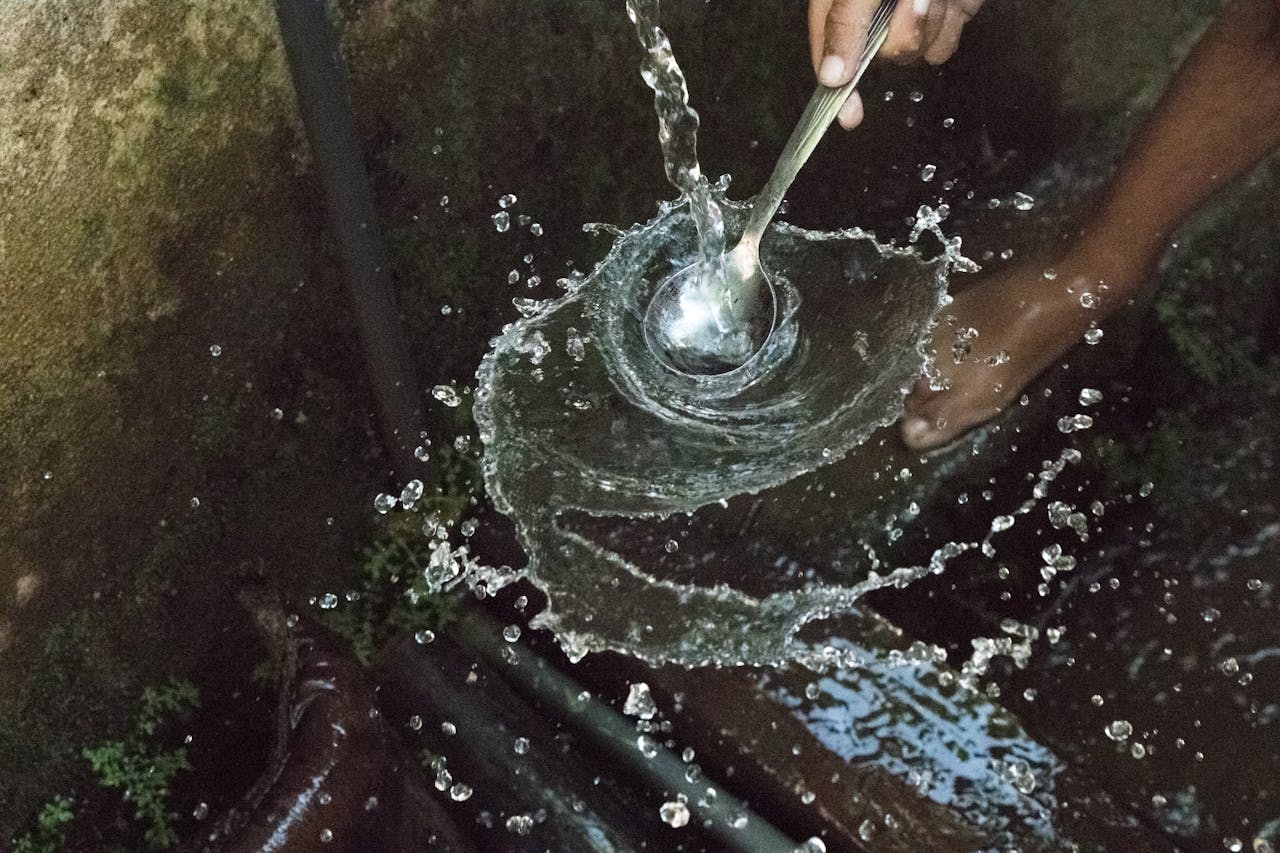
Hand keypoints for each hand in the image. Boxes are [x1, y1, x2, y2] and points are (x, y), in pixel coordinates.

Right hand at [809, 0, 984, 128]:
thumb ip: (846, 23)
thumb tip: (831, 75)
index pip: (830, 44)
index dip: (835, 82)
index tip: (847, 114)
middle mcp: (876, 7)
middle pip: (878, 55)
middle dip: (900, 33)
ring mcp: (913, 12)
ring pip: (914, 54)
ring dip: (929, 26)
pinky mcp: (947, 14)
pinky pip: (943, 47)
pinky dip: (950, 26)